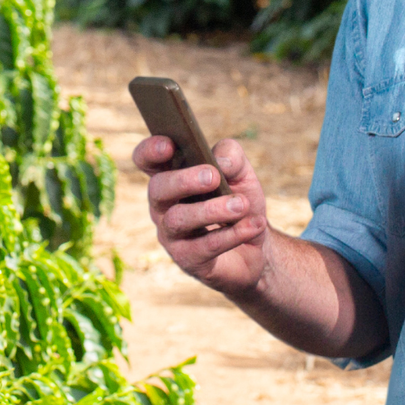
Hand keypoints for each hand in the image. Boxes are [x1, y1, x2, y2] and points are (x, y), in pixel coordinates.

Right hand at [134, 136, 269, 296]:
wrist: (257, 247)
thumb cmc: (240, 202)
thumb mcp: (242, 173)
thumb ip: (231, 157)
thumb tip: (219, 162)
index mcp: (172, 176)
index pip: (146, 160)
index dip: (150, 150)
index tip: (169, 144)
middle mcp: (164, 205)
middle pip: (157, 189)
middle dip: (184, 180)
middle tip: (213, 177)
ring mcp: (171, 234)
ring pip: (178, 219)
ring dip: (212, 210)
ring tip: (241, 205)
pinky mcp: (187, 260)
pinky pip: (204, 246)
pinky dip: (231, 234)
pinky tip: (253, 225)